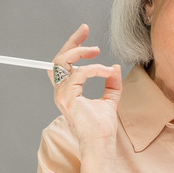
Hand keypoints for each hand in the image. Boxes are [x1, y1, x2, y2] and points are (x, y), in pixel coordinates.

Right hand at [52, 24, 122, 150]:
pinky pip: (80, 73)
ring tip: (97, 51)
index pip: (64, 63)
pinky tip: (107, 72)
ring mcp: (62, 94)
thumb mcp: (110, 99)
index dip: (72, 46)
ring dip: (81, 52)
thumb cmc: (102, 127)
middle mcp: (61, 91)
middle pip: (59, 58)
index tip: (85, 34)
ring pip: (63, 61)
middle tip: (85, 30)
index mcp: (68, 90)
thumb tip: (114, 67)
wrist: (101, 143)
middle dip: (72, 41)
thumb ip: (111, 83)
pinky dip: (95, 69)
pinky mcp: (68, 97)